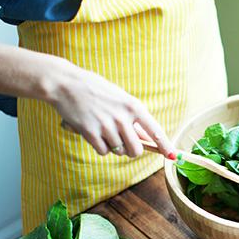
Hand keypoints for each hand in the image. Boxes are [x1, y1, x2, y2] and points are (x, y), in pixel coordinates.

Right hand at [48, 62, 174, 157]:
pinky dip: (100, 147)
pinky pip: (103, 151)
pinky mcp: (90, 132)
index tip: (173, 156)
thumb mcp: (120, 98)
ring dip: (113, 146)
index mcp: (133, 106)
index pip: (155, 130)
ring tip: (103, 130)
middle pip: (136, 150)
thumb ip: (134, 119)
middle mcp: (122, 117)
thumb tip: (147, 140)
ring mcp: (106, 125)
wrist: (65, 83)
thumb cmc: (95, 90)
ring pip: (119, 151)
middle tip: (122, 141)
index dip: (165, 145)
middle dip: (131, 150)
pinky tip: (94, 133)